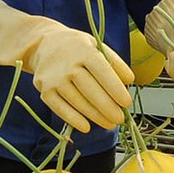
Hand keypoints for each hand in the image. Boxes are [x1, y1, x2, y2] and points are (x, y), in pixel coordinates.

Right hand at [21, 26, 135, 132]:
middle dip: (107, 107)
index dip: (115, 89)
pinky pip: (60, 108)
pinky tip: (86, 127)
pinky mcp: (44, 91)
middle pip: (90, 89)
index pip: (102, 71)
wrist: (43, 45)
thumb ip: (115, 62)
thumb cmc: (76, 48)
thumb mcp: (96, 46)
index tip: (126, 103)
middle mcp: (67, 65)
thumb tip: (129, 80)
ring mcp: (54, 79)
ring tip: (109, 124)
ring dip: (95, 116)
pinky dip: (73, 119)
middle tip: (120, 119)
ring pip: (77, 101)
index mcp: (84, 51)